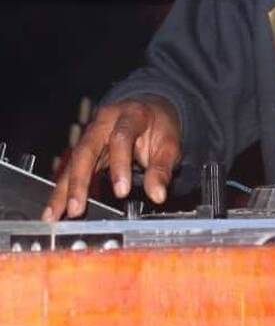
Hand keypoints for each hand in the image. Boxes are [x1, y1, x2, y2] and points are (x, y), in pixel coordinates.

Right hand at [42, 95, 181, 220]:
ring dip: (63, 189)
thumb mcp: (169, 144)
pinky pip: (71, 169)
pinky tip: (55, 209)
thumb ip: (162, 169)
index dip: (120, 165)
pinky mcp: (84, 148)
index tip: (122, 192)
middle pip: (87, 149)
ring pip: (73, 161)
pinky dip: (62, 190)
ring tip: (54, 215)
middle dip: (80, 181)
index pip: (121, 137)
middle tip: (77, 208)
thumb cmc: (159, 127)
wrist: (150, 110)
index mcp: (131, 115)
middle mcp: (105, 121)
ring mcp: (91, 133)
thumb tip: (158, 195)